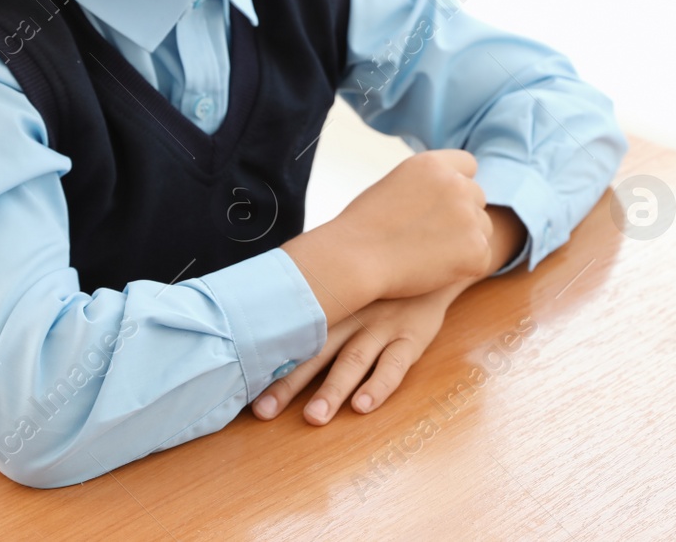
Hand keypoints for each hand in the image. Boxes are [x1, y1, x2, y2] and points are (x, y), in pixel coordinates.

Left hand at [251, 280, 465, 423]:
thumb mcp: (350, 280)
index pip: (294, 335)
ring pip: (353, 360)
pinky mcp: (411, 336)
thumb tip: (268, 315)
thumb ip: (320, 299)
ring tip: (314, 417)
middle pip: (315, 352)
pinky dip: (379, 386)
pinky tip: (363, 406)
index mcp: (333, 305)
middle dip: (288, 383)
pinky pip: (394, 364)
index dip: (269, 360)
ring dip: (332, 389)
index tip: (242, 383)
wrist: (433, 259)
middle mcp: (352, 316)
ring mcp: (382, 326)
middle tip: (263, 411)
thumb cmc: (382, 280)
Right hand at [282, 150, 493, 322]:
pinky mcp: (475, 249)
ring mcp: (469, 217)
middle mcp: (456, 184)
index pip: (468, 165)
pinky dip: (464, 267)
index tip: (444, 204)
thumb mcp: (396, 185)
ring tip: (427, 254)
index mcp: (434, 164)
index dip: (458, 184)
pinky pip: (481, 258)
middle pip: (477, 198)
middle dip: (462, 215)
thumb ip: (428, 183)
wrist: (354, 259)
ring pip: (482, 228)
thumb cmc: (364, 226)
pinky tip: (434, 270)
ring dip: (465, 241)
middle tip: (430, 236)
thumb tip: (450, 191)